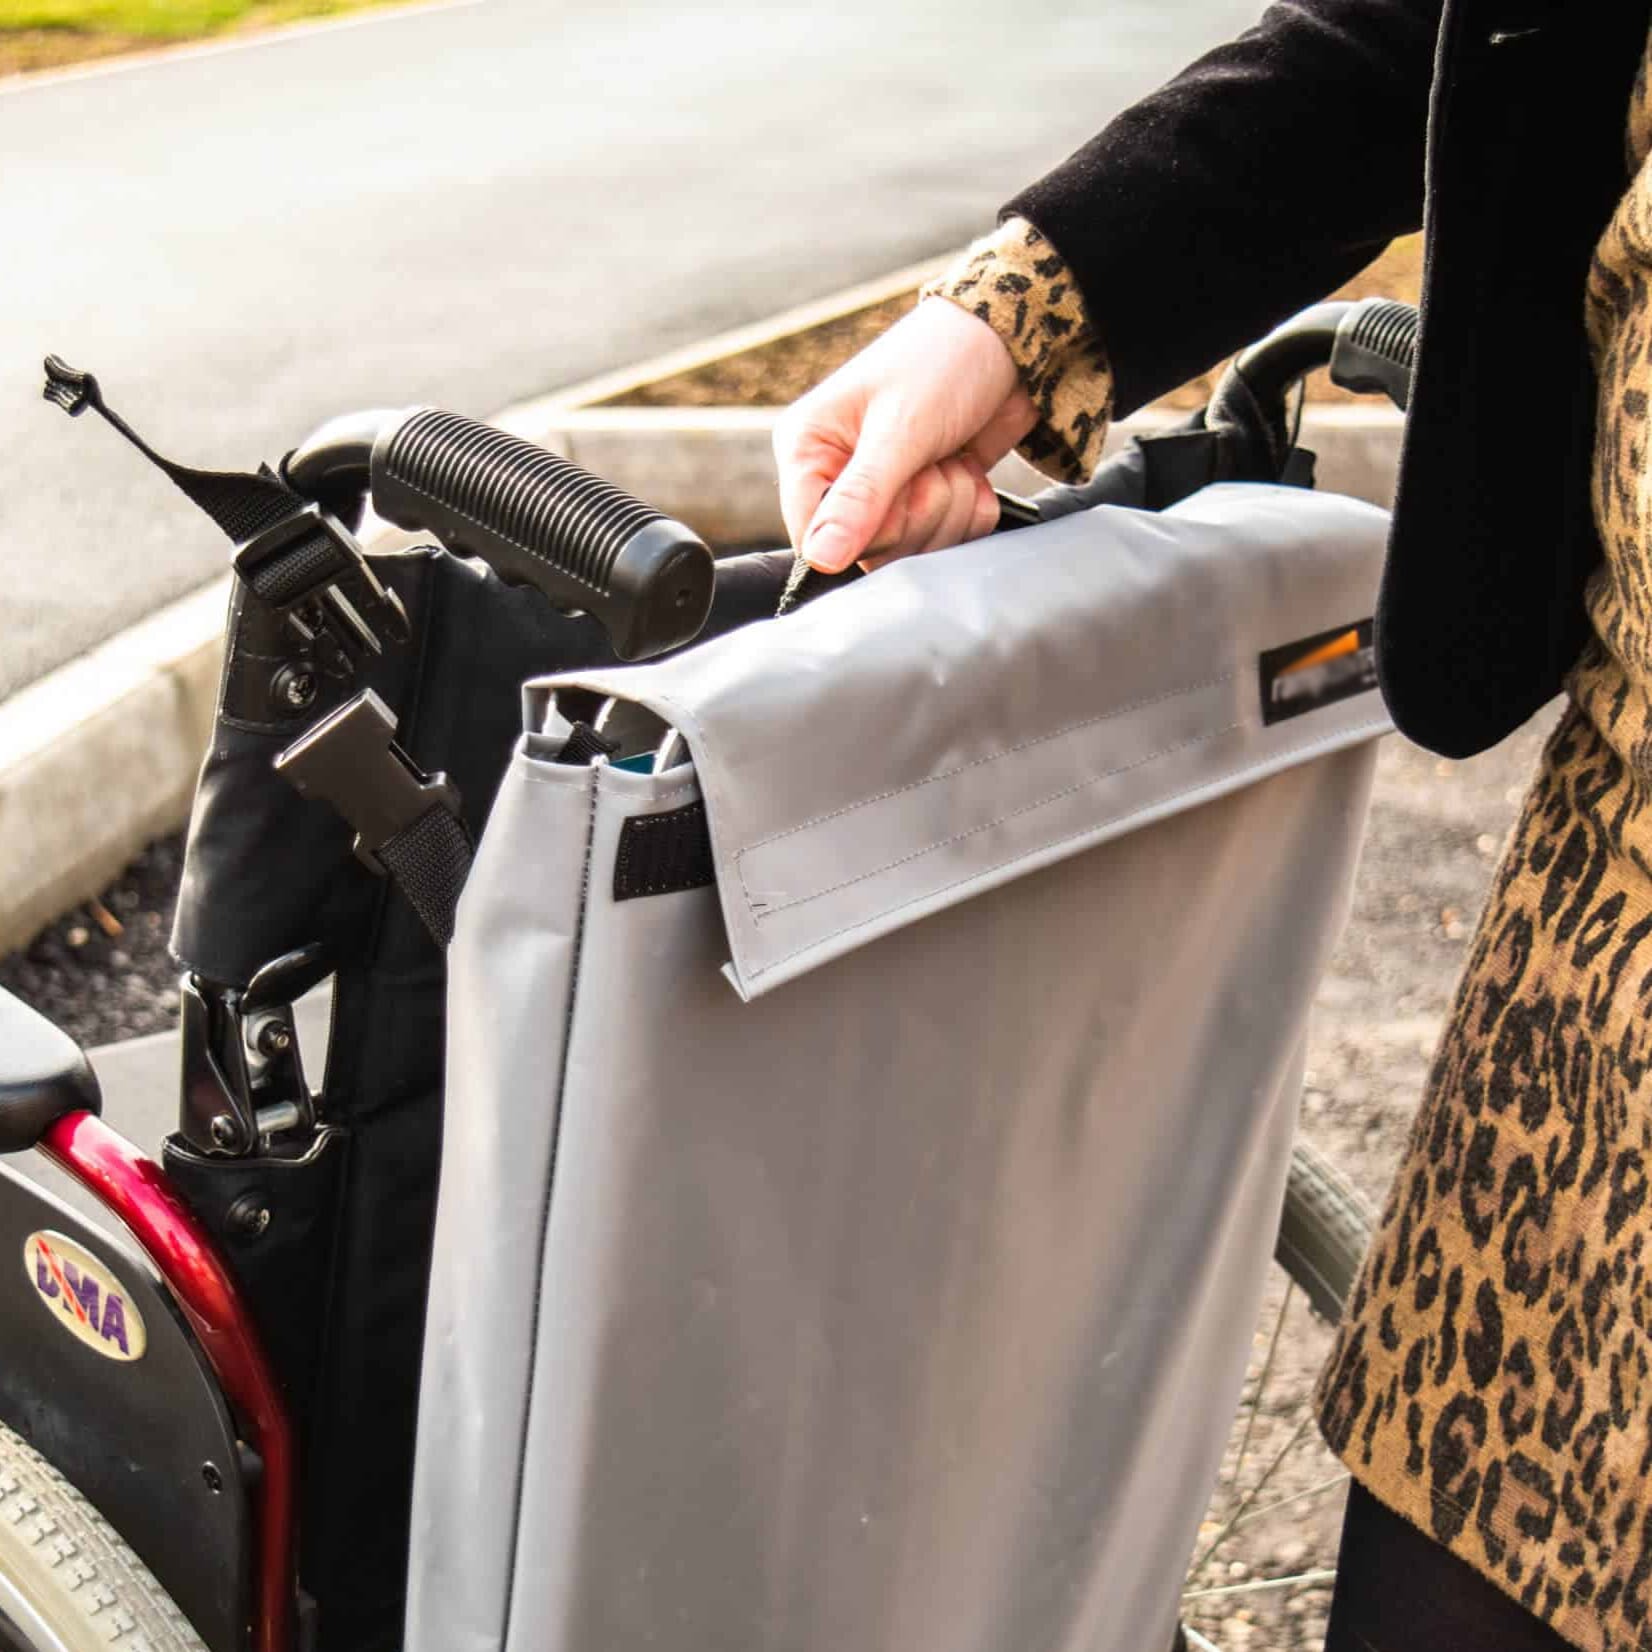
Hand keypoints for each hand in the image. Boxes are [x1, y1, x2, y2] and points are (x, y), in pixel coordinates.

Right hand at [772, 297, 1037, 572]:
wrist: (1010, 345)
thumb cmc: (943, 362)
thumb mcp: (900, 429)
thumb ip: (860, 499)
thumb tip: (819, 560)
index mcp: (808, 450)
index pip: (812, 538)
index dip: (864, 532)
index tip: (898, 492)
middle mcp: (838, 477)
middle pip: (870, 549)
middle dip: (920, 510)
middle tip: (933, 460)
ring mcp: (884, 494)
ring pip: (912, 550)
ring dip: (949, 507)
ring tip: (951, 457)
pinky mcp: (925, 503)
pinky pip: (947, 543)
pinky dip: (970, 509)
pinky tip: (965, 467)